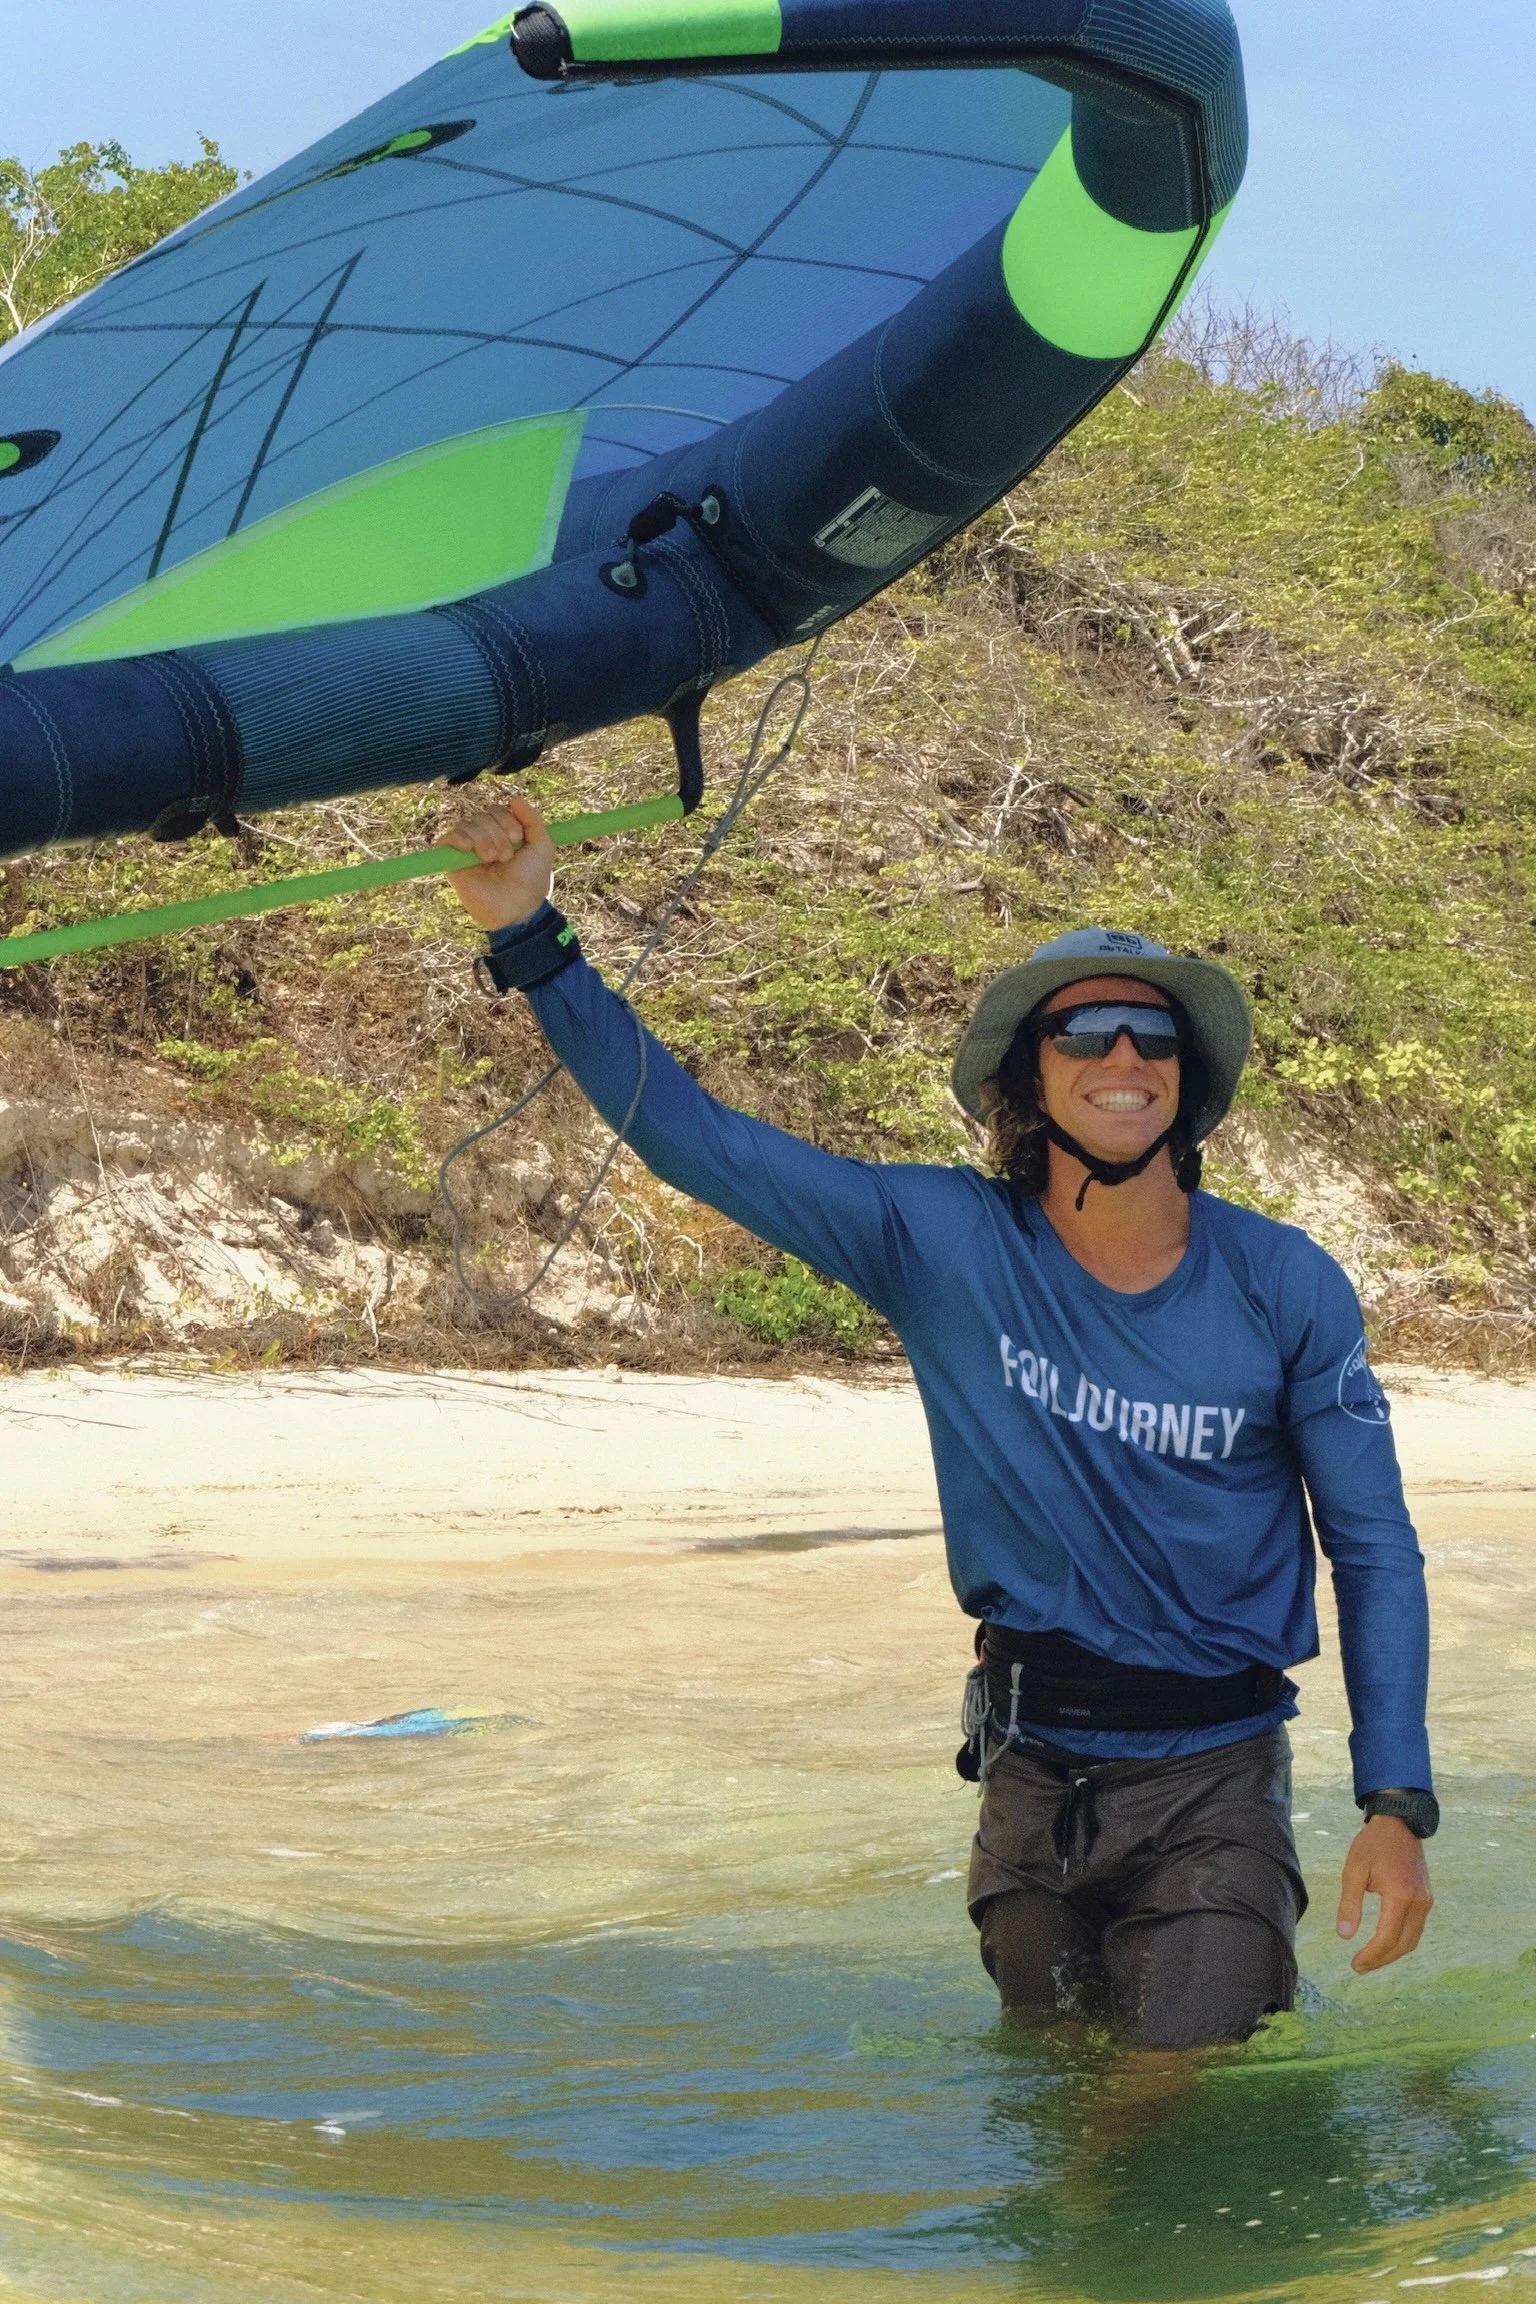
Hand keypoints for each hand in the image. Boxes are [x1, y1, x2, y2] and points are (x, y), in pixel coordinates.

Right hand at [442, 797, 556, 931]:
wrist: (519, 909)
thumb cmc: (531, 881)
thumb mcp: (542, 846)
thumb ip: (532, 820)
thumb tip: (514, 798)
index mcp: (502, 834)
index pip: (496, 810)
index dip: (506, 819)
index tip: (517, 839)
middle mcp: (483, 840)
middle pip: (481, 816)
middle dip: (496, 832)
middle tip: (506, 856)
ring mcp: (467, 852)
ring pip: (467, 825)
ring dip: (484, 838)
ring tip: (493, 859)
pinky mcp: (453, 864)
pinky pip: (447, 839)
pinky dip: (458, 838)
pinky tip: (470, 849)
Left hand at [1336, 1815, 1432, 1972]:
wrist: (1399, 1823)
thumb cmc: (1373, 1845)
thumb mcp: (1354, 1870)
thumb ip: (1349, 1904)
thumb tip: (1344, 1937)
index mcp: (1400, 1896)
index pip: (1387, 1938)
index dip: (1372, 1955)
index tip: (1355, 1964)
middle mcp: (1419, 1902)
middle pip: (1403, 1944)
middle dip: (1382, 1959)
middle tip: (1360, 1966)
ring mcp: (1426, 1901)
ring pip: (1412, 1939)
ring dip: (1392, 1953)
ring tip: (1370, 1959)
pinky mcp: (1427, 1898)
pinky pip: (1416, 1928)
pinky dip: (1401, 1940)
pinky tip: (1385, 1942)